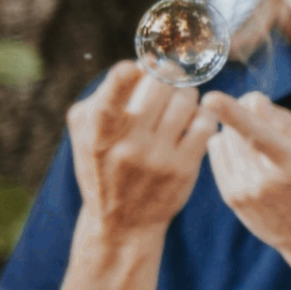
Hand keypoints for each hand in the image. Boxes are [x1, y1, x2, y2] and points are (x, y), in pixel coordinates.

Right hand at [67, 62, 218, 244]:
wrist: (122, 223)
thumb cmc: (103, 169)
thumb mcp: (86, 139)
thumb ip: (101, 99)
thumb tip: (138, 66)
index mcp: (99, 137)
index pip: (108, 103)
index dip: (121, 79)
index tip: (133, 66)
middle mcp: (129, 148)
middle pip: (160, 88)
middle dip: (168, 73)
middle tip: (169, 72)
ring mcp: (158, 159)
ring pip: (186, 102)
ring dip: (187, 92)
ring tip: (182, 96)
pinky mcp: (184, 169)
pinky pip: (205, 124)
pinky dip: (204, 114)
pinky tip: (196, 116)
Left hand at [205, 90, 290, 264]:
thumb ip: (290, 123)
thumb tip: (254, 101)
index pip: (258, 134)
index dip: (233, 114)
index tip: (210, 98)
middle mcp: (264, 181)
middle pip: (236, 129)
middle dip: (247, 112)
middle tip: (266, 116)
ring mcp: (244, 192)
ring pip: (224, 139)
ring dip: (237, 130)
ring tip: (263, 143)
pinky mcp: (232, 198)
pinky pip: (217, 154)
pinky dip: (228, 145)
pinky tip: (249, 153)